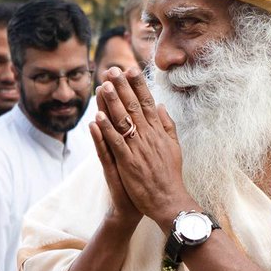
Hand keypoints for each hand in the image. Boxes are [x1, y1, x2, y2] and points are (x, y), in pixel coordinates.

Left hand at [94, 67, 192, 221]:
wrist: (169, 201)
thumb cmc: (169, 175)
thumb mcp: (173, 146)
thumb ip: (167, 125)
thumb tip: (161, 106)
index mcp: (158, 132)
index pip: (147, 103)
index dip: (138, 85)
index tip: (131, 69)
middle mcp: (149, 137)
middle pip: (134, 107)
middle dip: (123, 87)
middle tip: (113, 69)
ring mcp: (138, 149)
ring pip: (123, 121)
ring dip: (112, 103)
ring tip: (103, 86)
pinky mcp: (128, 163)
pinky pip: (115, 143)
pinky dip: (106, 130)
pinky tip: (97, 118)